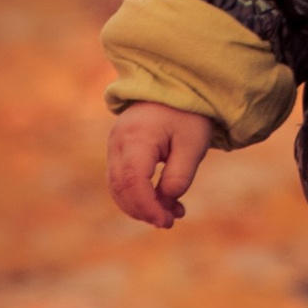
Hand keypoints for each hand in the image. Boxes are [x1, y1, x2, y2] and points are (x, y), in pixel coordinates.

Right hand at [107, 102, 216, 229]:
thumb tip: (166, 201)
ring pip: (117, 188)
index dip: (147, 207)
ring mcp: (114, 146)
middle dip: (144, 210)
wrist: (175, 86)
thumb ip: (180, 175)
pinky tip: (161, 201)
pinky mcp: (118, 151)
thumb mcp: (193, 144)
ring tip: (171, 212)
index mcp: (137, 137)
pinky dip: (136, 195)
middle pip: (121, 188)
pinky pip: (120, 180)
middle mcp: (118, 142)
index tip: (166, 221)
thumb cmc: (187, 115)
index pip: (133, 182)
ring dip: (140, 206)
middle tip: (171, 220)